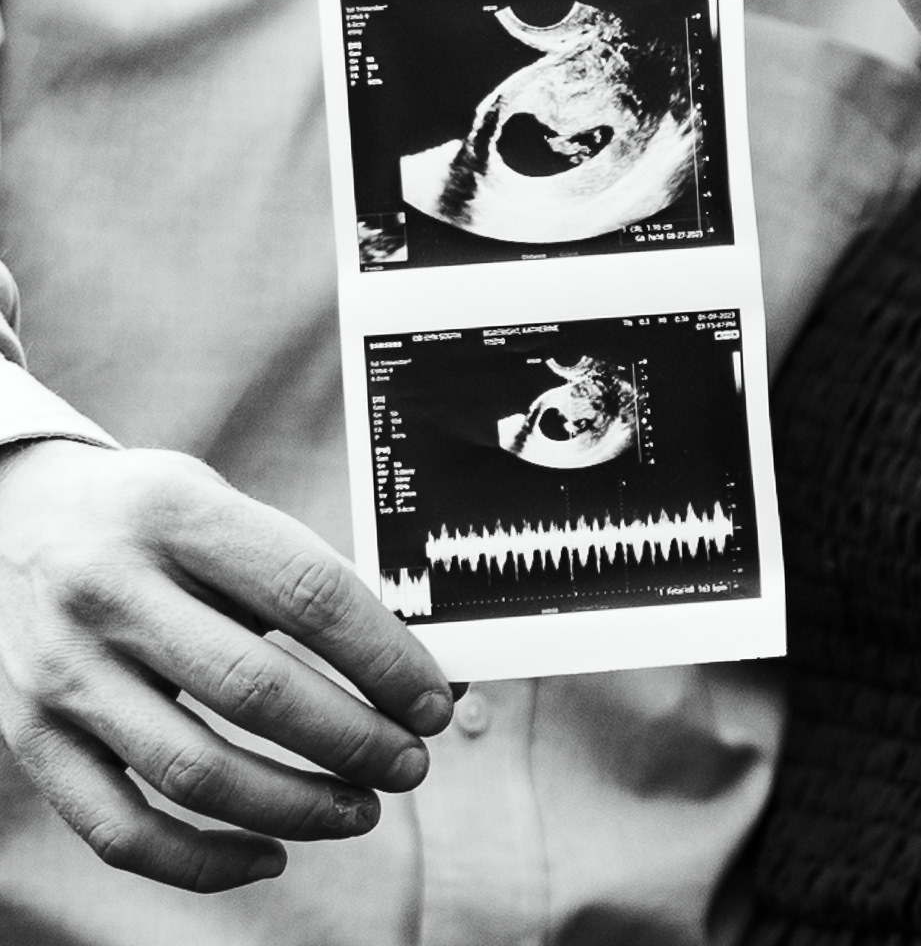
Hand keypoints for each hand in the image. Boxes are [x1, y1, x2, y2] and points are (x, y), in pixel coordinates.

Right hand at [0, 440, 455, 893]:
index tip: (433, 701)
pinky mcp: (33, 738)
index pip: (306, 594)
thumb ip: (296, 576)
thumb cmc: (147, 516)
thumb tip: (410, 659)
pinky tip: (270, 854)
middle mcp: (110, 589)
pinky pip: (122, 831)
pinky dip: (204, 861)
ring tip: (361, 808)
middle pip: (256, 690)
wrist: (12, 516)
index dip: (385, 657)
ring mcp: (64, 671)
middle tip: (410, 763)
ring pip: (196, 772)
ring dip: (297, 807)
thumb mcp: (215, 504)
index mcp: (176, 512)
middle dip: (354, 740)